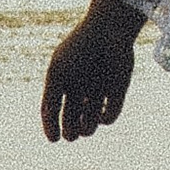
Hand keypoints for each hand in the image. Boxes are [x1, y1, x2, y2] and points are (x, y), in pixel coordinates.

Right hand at [42, 0, 140, 142]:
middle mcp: (81, 87)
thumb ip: (51, 101)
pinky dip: (105, 119)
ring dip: (87, 129)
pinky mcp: (118, 90)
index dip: (52, 127)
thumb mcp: (57, 74)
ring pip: (91, 120)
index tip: (54, 139)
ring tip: (84, 128)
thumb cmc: (79, 49)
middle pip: (73, 118)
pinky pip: (111, 114)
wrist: (109, 29)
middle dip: (71, 131)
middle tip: (71, 136)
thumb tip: (52, 132)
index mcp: (63, 81)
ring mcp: (99, 90)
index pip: (55, 111)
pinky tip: (99, 116)